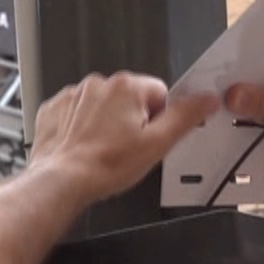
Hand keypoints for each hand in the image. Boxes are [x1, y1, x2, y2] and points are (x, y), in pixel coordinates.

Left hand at [29, 73, 216, 202]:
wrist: (62, 180)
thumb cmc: (104, 165)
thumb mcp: (157, 144)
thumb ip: (186, 117)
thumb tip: (206, 100)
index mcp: (128, 87)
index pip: (160, 93)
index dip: (160, 119)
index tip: (150, 136)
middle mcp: (99, 84)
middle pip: (131, 99)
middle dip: (134, 120)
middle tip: (129, 148)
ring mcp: (75, 95)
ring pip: (104, 105)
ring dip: (107, 123)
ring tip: (106, 149)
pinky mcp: (56, 108)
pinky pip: (78, 112)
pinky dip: (83, 127)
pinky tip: (86, 146)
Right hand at [225, 62, 263, 171]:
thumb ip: (259, 104)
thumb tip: (230, 95)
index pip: (252, 66)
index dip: (231, 81)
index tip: (212, 98)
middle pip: (253, 93)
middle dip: (240, 117)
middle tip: (223, 134)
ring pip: (262, 115)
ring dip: (254, 139)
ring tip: (250, 162)